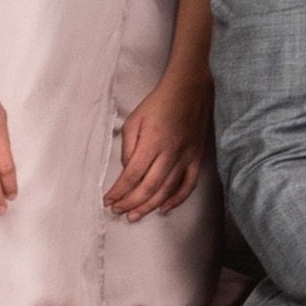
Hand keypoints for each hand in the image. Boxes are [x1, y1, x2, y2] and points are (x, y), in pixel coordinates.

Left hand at [105, 60, 210, 219]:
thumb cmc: (158, 103)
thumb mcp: (134, 120)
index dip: (118, 192)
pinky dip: (177, 199)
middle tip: (118, 212)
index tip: (108, 200)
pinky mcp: (197, 157)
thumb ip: (128, 147)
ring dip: (149, 206)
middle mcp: (170, 153)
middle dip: (130, 203)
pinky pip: (188, 184)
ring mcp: (186, 157)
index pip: (131, 175)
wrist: (189, 89)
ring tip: (135, 216)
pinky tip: (164, 208)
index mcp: (152, 142)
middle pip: (148, 187)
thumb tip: (127, 171)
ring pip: (167, 190)